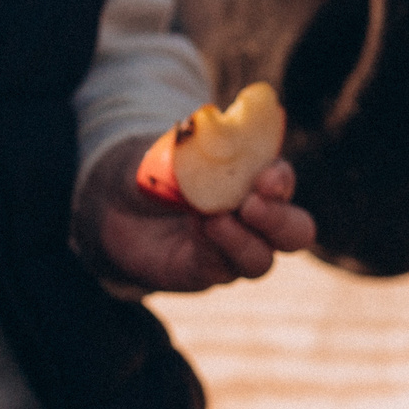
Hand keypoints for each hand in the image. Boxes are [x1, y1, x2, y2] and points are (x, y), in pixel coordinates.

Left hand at [82, 138, 316, 292]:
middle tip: (251, 206)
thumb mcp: (173, 150)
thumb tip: (215, 135)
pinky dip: (211, 250)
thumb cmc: (155, 168)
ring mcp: (231, 251)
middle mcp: (253, 221)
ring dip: (242, 241)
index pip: (282, 183)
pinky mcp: (203, 272)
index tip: (265, 179)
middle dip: (280, 221)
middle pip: (295, 232)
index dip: (280, 181)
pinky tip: (195, 231)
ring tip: (214, 219)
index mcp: (255, 181)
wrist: (113, 201)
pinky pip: (219, 270)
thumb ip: (199, 147)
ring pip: (261, 261)